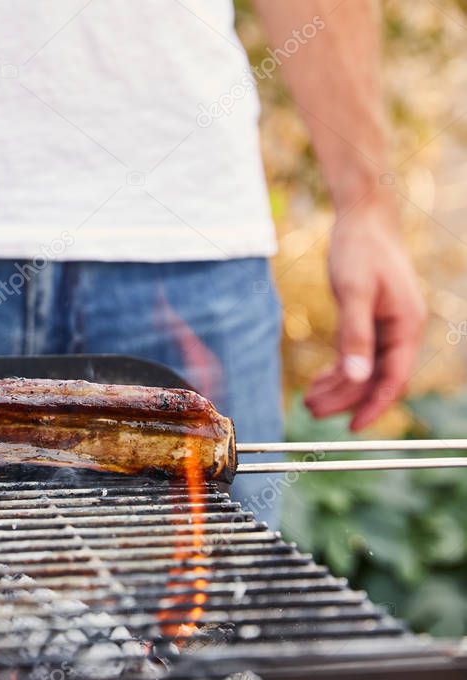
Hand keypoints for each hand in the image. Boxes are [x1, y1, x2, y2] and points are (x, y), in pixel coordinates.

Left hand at [304, 196, 425, 429]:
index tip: (353, 427)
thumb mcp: (354, 293)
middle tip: (312, 411)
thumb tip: (355, 377)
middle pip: (376, 377)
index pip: (394, 378)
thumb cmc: (360, 249)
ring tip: (309, 401)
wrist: (363, 217)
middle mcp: (401, 329)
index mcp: (406, 325)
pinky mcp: (371, 318)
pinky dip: (339, 369)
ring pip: (365, 368)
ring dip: (339, 387)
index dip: (374, 405)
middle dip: (346, 398)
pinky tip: (319, 381)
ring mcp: (387, 324)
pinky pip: (358, 354)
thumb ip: (355, 336)